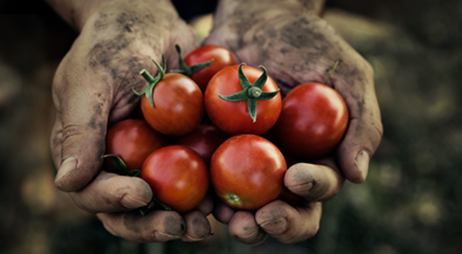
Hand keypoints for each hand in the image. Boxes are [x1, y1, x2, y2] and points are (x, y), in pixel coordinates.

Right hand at [50, 0, 211, 241]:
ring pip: (168, 203)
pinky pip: (199, 178)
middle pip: (132, 209)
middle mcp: (121, 164)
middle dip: (154, 224)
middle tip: (181, 227)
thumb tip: (66, 183)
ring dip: (188, 219)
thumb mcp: (90, 81)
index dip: (114, 200)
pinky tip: (229, 201)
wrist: (150, 22)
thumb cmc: (112, 45)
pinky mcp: (186, 149)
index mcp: (89, 154)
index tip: (141, 192)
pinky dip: (213, 193)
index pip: (94, 191)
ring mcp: (156, 159)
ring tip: (208, 224)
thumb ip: (79, 131)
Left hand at [205, 0, 382, 243]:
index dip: (312, 190)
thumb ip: (362, 121)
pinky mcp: (212, 148)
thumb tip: (357, 174)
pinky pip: (205, 175)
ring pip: (242, 203)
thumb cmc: (308, 42)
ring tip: (225, 217)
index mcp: (316, 155)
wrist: (258, 18)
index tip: (296, 177)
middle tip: (261, 220)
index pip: (319, 185)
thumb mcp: (347, 73)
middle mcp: (281, 165)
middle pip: (282, 208)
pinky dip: (201, 191)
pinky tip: (197, 197)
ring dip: (235, 218)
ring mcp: (244, 160)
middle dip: (275, 222)